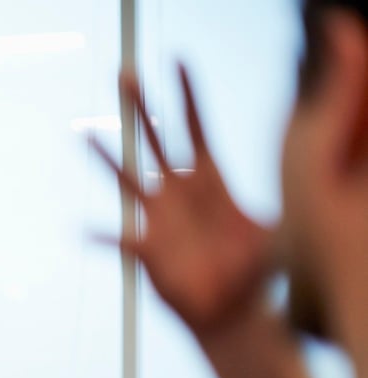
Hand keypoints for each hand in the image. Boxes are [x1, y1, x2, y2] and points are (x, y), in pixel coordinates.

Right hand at [90, 63, 274, 339]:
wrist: (231, 310)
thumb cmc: (255, 272)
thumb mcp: (275, 235)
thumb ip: (281, 212)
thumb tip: (301, 198)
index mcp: (209, 180)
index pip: (195, 127)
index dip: (188, 95)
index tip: (179, 62)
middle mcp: (178, 192)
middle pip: (154, 140)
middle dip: (140, 106)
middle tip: (125, 73)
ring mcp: (158, 218)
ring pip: (126, 179)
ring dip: (106, 157)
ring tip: (84, 134)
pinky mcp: (145, 248)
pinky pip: (118, 239)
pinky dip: (100, 236)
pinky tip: (81, 229)